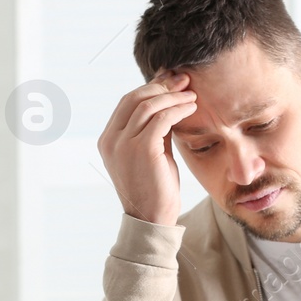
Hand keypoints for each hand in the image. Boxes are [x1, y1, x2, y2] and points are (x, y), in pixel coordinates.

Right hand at [97, 71, 197, 225]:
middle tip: (184, 80)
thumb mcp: (151, 153)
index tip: (172, 81)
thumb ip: (155, 129)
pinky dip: (178, 109)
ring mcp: (124, 144)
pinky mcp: (142, 149)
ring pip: (148, 104)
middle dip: (162, 86)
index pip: (127, 101)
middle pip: (135, 97)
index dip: (151, 87)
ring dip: (173, 96)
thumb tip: (168, 102)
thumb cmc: (155, 189)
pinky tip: (191, 107)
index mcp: (108, 139)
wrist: (152, 219)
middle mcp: (111, 139)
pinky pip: (161, 118)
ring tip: (192, 94)